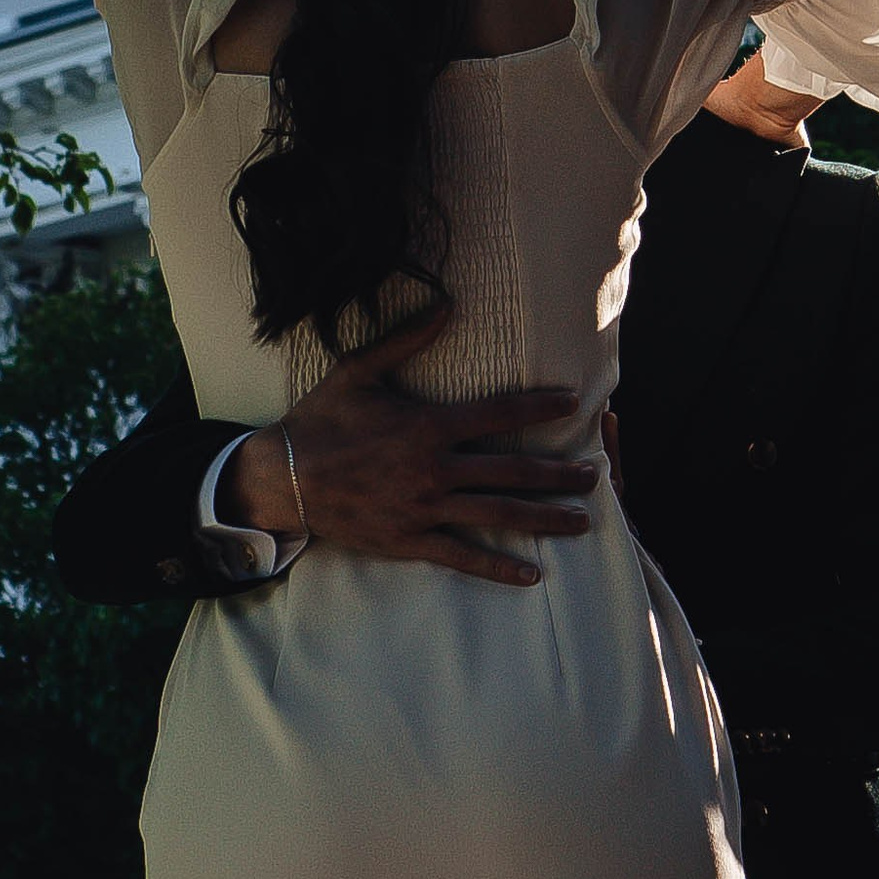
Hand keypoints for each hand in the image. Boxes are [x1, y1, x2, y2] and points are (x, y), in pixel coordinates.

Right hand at [217, 308, 591, 585]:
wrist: (283, 479)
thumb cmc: (322, 421)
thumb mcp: (360, 371)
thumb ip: (407, 338)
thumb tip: (447, 304)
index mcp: (429, 426)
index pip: (499, 413)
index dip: (540, 406)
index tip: (573, 402)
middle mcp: (436, 469)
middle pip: (512, 471)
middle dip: (558, 474)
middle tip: (595, 476)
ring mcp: (426, 509)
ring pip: (498, 514)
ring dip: (544, 518)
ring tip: (581, 522)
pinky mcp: (411, 540)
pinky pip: (463, 556)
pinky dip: (499, 566)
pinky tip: (531, 574)